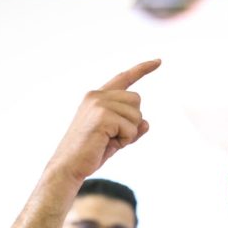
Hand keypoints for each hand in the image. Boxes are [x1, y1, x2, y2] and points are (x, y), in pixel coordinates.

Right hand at [50, 59, 160, 180]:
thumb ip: (131, 128)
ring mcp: (99, 104)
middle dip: (132, 121)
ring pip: (137, 114)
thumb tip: (146, 123)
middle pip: (137, 99)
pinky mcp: (103, 116)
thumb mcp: (115, 138)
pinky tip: (107, 143)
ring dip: (129, 133)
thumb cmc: (90, 153)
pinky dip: (125, 140)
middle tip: (113, 136)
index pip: (124, 78)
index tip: (159, 61)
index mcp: (97, 97)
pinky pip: (131, 128)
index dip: (143, 69)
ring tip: (108, 140)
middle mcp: (97, 96)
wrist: (69, 166)